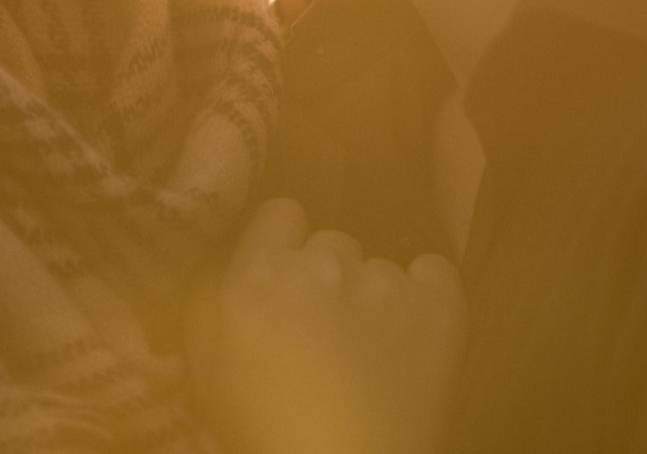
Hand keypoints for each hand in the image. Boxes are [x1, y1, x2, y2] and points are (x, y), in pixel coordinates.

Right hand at [188, 197, 464, 453]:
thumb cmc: (264, 435)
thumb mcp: (208, 372)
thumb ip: (208, 304)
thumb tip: (222, 262)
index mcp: (259, 274)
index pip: (281, 215)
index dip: (285, 247)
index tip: (289, 283)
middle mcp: (322, 263)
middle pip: (332, 243)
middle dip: (330, 277)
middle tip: (328, 333)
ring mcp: (385, 281)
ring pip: (381, 268)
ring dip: (376, 298)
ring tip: (374, 355)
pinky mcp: (438, 304)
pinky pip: (434, 274)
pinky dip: (428, 297)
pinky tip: (415, 337)